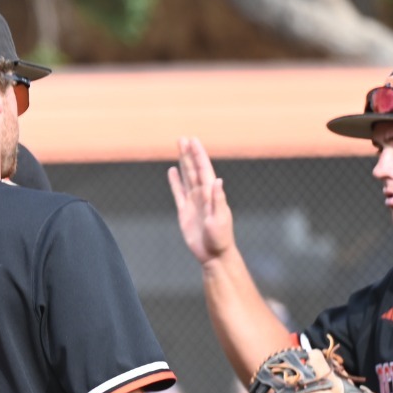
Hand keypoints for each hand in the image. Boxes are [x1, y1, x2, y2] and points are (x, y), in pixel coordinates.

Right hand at [169, 138, 234, 264]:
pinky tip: (172, 172)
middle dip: (189, 154)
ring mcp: (193, 201)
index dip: (198, 155)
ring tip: (178, 149)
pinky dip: (175, 181)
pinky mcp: (185, 211)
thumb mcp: (220, 218)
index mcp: (211, 193)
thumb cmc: (220, 238)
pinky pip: (178, 192)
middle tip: (182, 139)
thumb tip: (217, 180)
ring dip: (183, 163)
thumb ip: (218, 199)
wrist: (213, 254)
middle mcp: (203, 194)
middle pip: (194, 169)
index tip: (193, 141)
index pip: (203, 169)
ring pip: (186, 177)